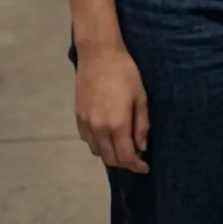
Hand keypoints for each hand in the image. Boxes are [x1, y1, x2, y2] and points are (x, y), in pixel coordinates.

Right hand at [75, 43, 149, 174]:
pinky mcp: (78, 117)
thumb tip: (141, 147)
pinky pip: (88, 140)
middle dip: (124, 162)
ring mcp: (86, 124)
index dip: (136, 166)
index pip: (126, 157)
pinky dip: (98, 144)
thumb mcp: (140, 97)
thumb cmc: (125, 73)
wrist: (99, 55)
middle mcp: (99, 129)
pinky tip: (107, 135)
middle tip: (136, 157)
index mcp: (117, 125)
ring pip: (97, 152)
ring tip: (122, 146)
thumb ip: (141, 125)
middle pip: (110, 158)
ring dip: (110, 154)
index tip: (144, 168)